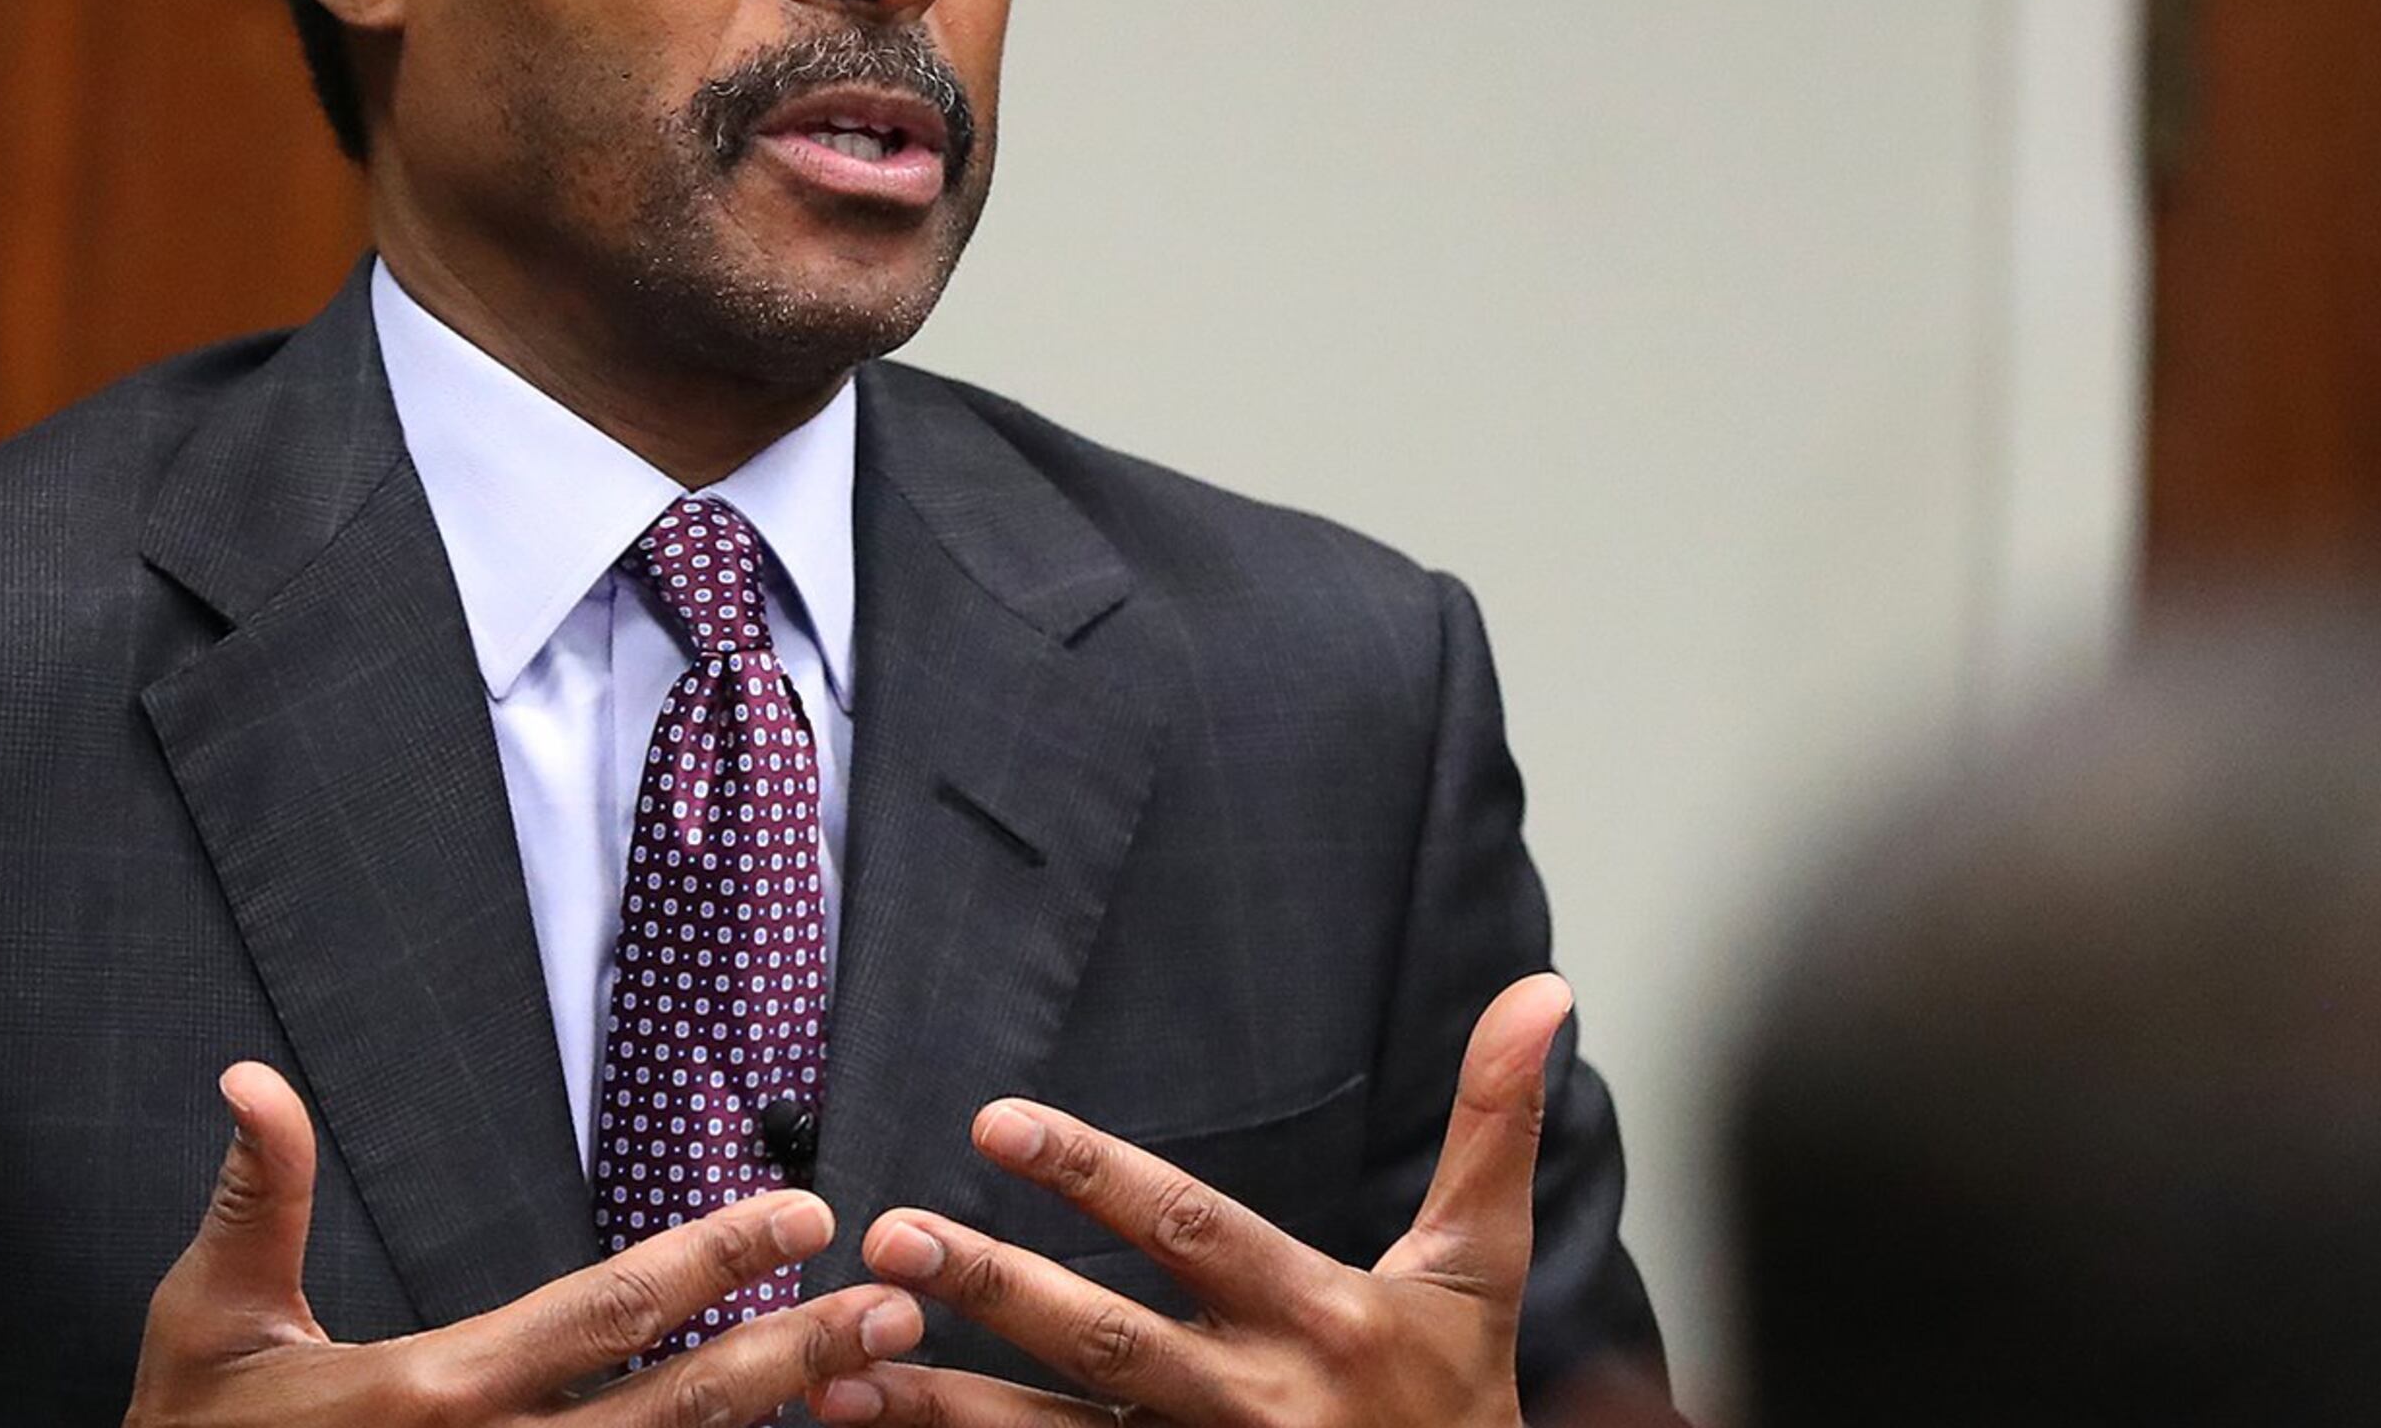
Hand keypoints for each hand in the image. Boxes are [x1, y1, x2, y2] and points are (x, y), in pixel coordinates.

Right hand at [125, 1061, 928, 1427]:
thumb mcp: (208, 1318)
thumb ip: (259, 1195)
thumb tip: (252, 1073)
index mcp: (429, 1394)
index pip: (603, 1313)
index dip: (712, 1260)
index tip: (800, 1211)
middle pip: (675, 1410)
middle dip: (795, 1350)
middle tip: (898, 1300)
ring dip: (778, 1426)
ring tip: (879, 1377)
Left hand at [836, 974, 1574, 1427]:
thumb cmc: (1458, 1402)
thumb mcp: (1480, 1271)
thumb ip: (1493, 1127)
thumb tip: (1541, 994)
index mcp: (1321, 1321)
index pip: (1191, 1232)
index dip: (1095, 1177)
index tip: (997, 1124)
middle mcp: (1256, 1406)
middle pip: (1102, 1342)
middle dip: (990, 1290)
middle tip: (889, 1237)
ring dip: (945, 1407)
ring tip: (840, 1367)